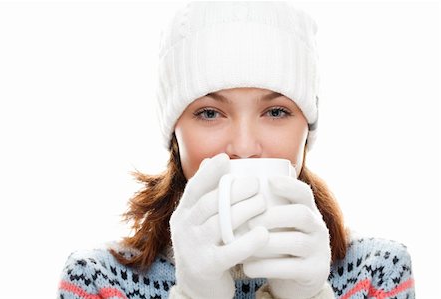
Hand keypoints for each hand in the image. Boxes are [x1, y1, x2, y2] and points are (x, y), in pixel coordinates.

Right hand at [170, 153, 268, 298]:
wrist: (197, 290)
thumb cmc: (206, 248)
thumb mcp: (198, 223)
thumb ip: (204, 196)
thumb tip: (211, 160)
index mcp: (182, 214)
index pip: (194, 188)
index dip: (209, 172)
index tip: (226, 158)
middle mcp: (183, 229)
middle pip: (210, 203)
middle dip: (234, 190)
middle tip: (256, 183)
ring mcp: (193, 248)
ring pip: (220, 223)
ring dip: (244, 211)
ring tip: (263, 203)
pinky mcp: (206, 266)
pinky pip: (230, 251)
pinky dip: (249, 242)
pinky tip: (264, 234)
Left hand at [243, 176, 330, 298]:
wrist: (294, 282)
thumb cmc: (278, 246)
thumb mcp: (277, 225)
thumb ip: (265, 210)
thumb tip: (230, 187)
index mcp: (309, 211)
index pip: (303, 193)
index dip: (288, 185)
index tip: (269, 181)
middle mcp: (318, 228)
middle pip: (301, 214)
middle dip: (273, 216)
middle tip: (250, 222)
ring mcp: (320, 250)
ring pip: (297, 242)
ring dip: (267, 243)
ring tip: (244, 245)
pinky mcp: (315, 272)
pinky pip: (292, 268)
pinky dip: (266, 267)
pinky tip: (247, 267)